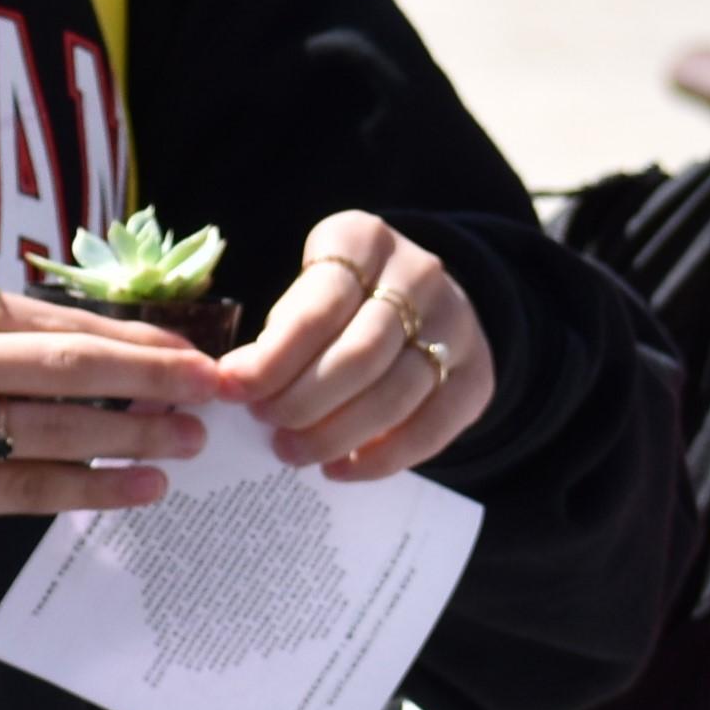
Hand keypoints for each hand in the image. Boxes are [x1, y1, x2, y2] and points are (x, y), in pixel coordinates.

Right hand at [0, 273, 223, 542]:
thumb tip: (86, 342)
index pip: (51, 317)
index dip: (130, 334)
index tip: (189, 345)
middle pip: (66, 367)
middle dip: (153, 376)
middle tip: (217, 385)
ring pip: (54, 431)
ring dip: (134, 437)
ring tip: (190, 441)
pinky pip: (25, 489)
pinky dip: (90, 488)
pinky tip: (138, 489)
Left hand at [225, 216, 490, 481]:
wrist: (424, 301)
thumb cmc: (343, 300)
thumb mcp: (309, 287)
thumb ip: (280, 331)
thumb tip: (233, 387)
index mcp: (364, 241)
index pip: (318, 308)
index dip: (272, 357)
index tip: (232, 388)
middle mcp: (419, 276)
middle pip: (359, 354)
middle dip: (302, 400)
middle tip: (265, 424)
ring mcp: (456, 325)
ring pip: (394, 395)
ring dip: (335, 434)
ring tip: (292, 451)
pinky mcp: (478, 376)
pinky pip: (430, 429)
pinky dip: (380, 458)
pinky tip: (340, 469)